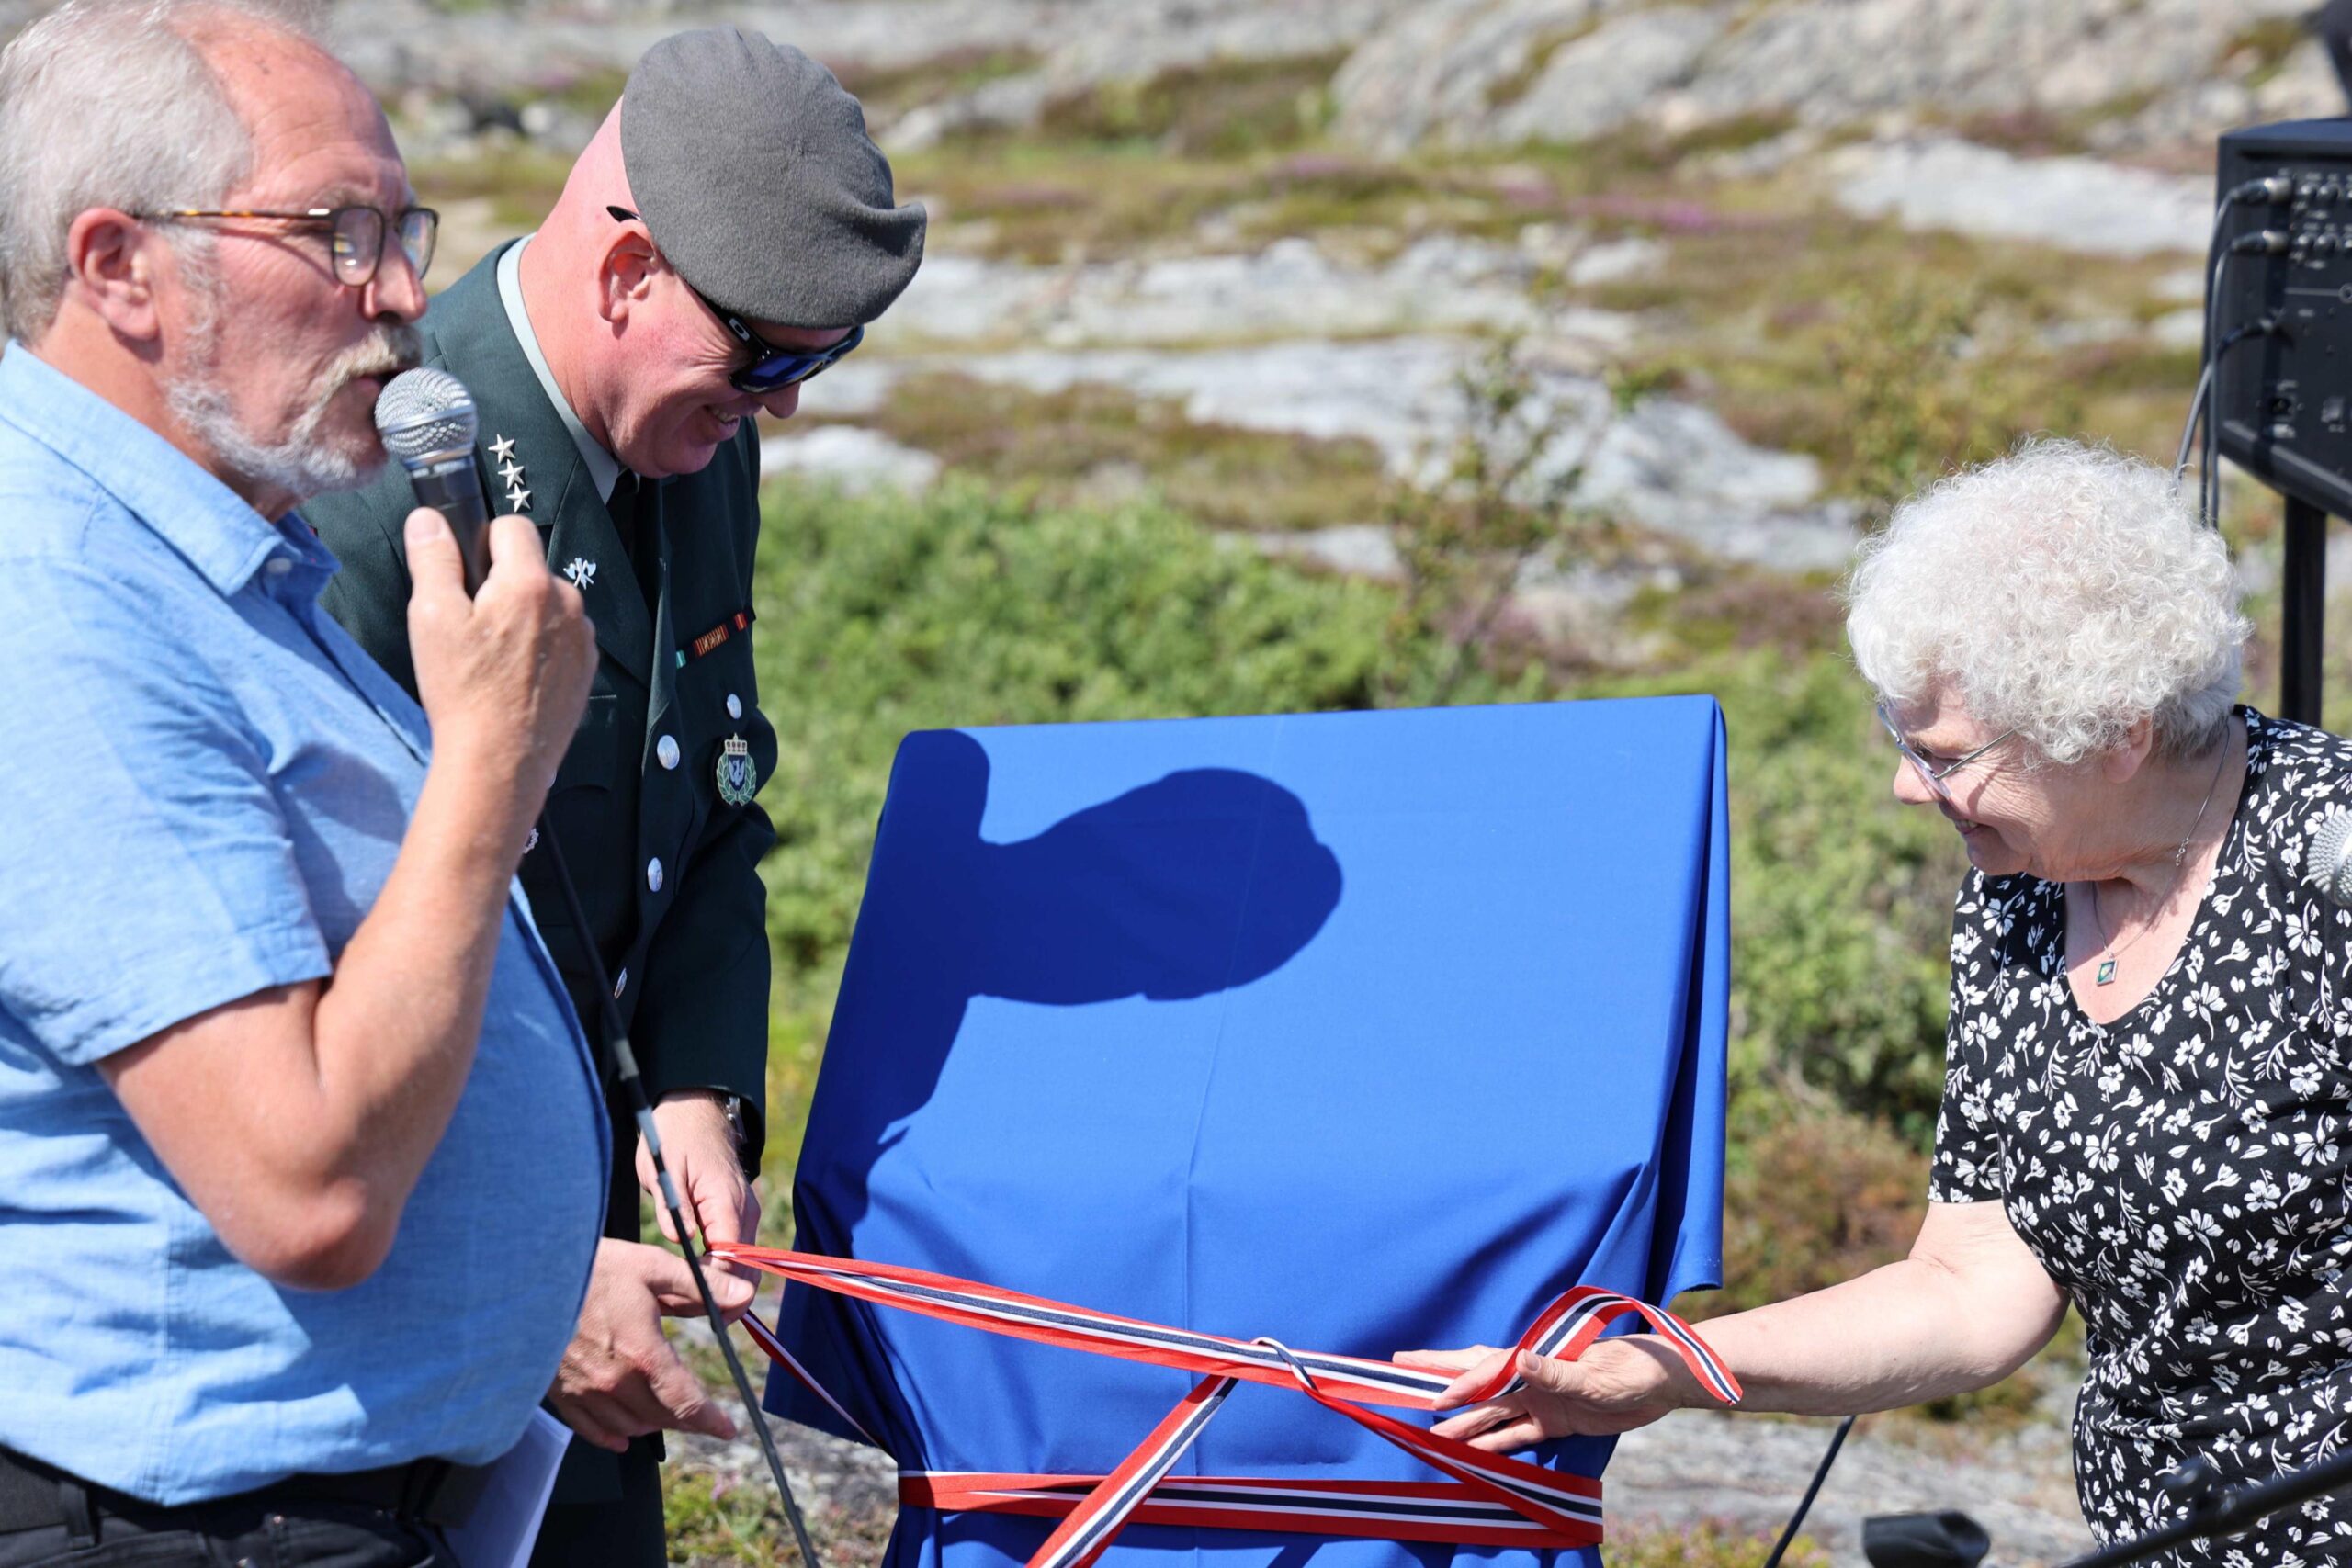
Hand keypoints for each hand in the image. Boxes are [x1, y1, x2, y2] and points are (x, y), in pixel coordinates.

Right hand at [404, 507, 594, 835]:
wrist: (500, 759)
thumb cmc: (463, 689)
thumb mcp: (432, 616)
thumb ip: (433, 559)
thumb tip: (429, 518)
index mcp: (530, 582)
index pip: (512, 526)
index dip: (482, 541)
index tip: (465, 574)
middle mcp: (568, 602)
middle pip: (531, 567)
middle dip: (502, 583)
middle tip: (472, 624)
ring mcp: (582, 637)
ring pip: (548, 603)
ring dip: (524, 615)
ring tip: (493, 657)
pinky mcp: (586, 668)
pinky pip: (562, 637)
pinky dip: (541, 646)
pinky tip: (515, 676)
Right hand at [548, 1238, 740, 1452]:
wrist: (521, 1278)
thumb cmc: (589, 1267)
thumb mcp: (652, 1267)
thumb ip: (701, 1288)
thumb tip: (743, 1299)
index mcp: (642, 1353)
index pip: (686, 1403)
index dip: (711, 1421)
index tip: (727, 1429)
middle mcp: (614, 1382)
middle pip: (661, 1418)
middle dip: (686, 1419)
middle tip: (701, 1415)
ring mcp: (584, 1391)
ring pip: (629, 1427)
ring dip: (652, 1423)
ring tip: (665, 1411)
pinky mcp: (559, 1393)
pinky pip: (591, 1430)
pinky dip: (612, 1436)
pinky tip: (623, 1435)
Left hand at [637, 1090, 760, 1306]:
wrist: (694, 1110)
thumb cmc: (673, 1136)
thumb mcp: (663, 1170)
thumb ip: (673, 1209)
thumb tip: (682, 1242)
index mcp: (726, 1200)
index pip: (731, 1258)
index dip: (713, 1287)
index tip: (684, 1302)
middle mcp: (743, 1210)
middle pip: (745, 1270)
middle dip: (720, 1296)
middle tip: (682, 1311)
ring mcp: (744, 1214)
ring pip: (744, 1266)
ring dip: (720, 1287)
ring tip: (683, 1302)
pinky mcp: (738, 1215)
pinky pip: (737, 1253)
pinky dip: (721, 1273)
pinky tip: (694, 1282)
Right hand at [1393, 1338, 1698, 1452]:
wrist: (1662, 1380)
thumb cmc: (1630, 1368)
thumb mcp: (1592, 1373)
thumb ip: (1554, 1370)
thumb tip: (1518, 1360)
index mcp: (1535, 1360)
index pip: (1487, 1371)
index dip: (1458, 1383)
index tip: (1431, 1396)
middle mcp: (1530, 1378)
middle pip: (1477, 1381)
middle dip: (1440, 1377)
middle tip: (1400, 1369)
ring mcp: (1540, 1399)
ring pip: (1492, 1413)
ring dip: (1464, 1423)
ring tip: (1431, 1434)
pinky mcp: (1556, 1420)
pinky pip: (1517, 1435)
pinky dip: (1495, 1443)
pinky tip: (1474, 1452)